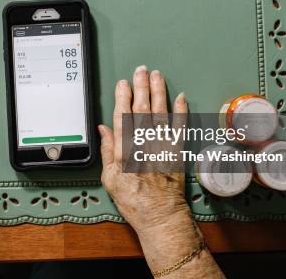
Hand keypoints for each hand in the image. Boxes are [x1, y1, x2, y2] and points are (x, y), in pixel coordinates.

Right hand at [98, 65, 190, 235]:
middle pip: (142, 110)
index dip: (123, 97)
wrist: (160, 215)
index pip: (123, 116)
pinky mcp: (177, 151)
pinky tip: (180, 97)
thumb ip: (108, 151)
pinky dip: (181, 111)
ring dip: (159, 92)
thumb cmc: (133, 200)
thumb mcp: (109, 178)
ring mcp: (162, 146)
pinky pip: (180, 127)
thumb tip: (104, 130)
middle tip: (141, 70)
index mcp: (125, 150)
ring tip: (157, 76)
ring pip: (160, 113)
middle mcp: (144, 144)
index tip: (124, 83)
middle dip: (141, 88)